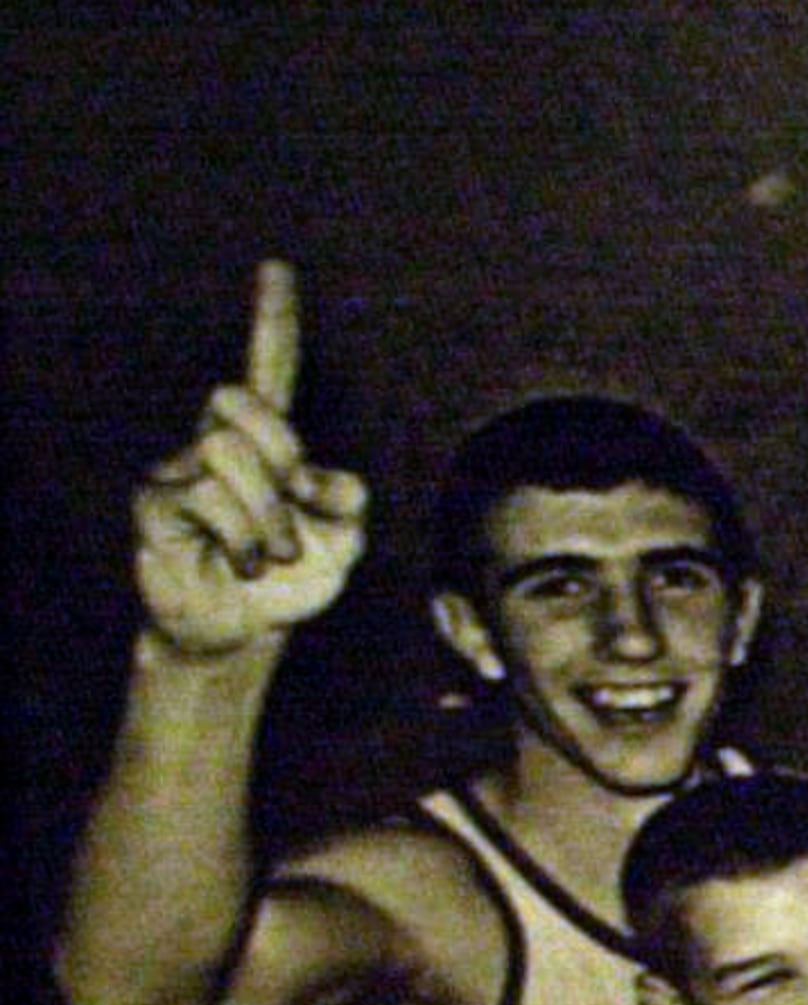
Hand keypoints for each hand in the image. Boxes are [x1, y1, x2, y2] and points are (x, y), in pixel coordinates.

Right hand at [135, 263, 368, 659]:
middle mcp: (217, 440)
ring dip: (268, 517)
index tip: (276, 268)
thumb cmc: (290, 579)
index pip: (270, 368)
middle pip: (243, 401)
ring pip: (228, 453)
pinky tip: (238, 563)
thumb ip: (348, 503)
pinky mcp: (154, 500)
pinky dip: (242, 539)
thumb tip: (324, 479)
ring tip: (267, 554)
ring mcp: (179, 467)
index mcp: (269, 440)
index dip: (273, 320)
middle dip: (281, 457)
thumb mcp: (342, 542)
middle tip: (293, 513)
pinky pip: (206, 495)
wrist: (245, 628)